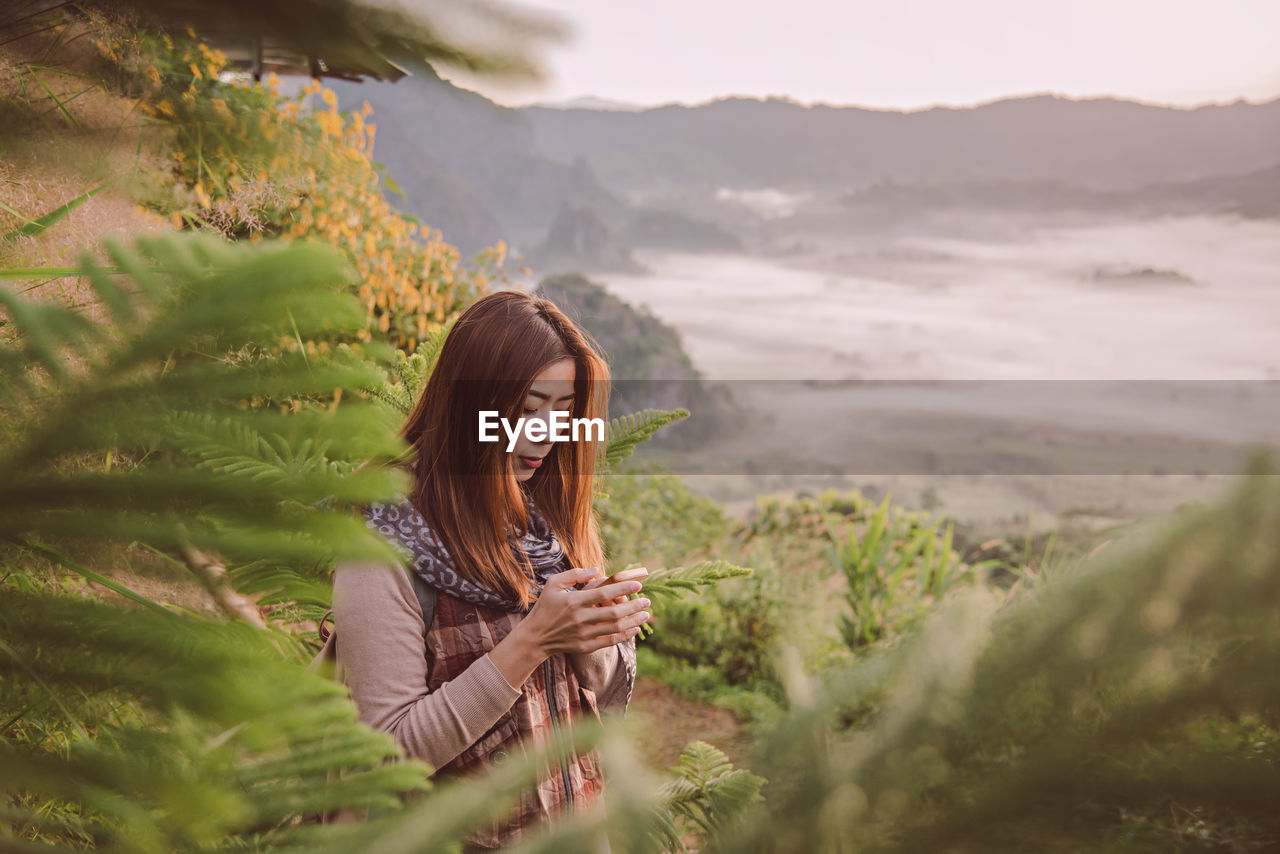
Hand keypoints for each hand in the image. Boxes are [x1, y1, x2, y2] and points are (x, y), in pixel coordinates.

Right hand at [521, 566, 650, 656]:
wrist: (534, 638)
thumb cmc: (545, 607)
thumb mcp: (553, 585)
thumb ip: (574, 574)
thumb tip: (596, 570)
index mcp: (574, 601)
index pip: (604, 593)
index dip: (623, 589)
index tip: (638, 585)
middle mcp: (580, 618)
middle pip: (613, 612)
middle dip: (634, 606)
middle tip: (647, 601)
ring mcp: (583, 634)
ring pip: (615, 628)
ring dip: (633, 620)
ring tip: (646, 614)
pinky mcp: (585, 646)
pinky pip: (610, 641)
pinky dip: (624, 635)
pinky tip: (635, 629)